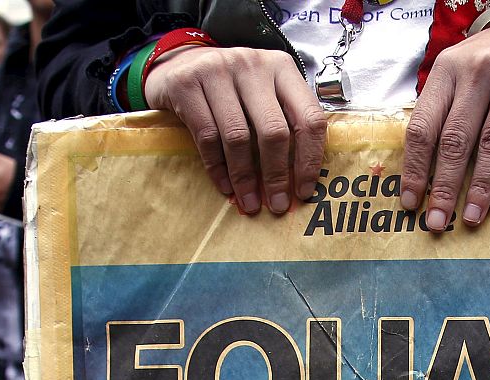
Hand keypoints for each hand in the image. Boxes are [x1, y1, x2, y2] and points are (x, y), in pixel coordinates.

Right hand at [144, 46, 326, 214]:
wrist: (179, 64)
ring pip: (238, 136)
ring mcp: (218, 70)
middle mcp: (252, 65)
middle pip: (273, 130)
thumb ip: (283, 120)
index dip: (309, 159)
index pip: (308, 117)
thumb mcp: (262, 92)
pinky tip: (225, 186)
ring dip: (245, 178)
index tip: (304, 191)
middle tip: (277, 205)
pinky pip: (207, 136)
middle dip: (276, 175)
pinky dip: (217, 168)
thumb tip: (298, 180)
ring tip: (249, 202)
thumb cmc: (231, 88)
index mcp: (281, 68)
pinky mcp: (187, 84)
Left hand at [402, 21, 489, 229]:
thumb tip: (421, 170)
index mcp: (447, 70)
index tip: (411, 201)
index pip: (424, 126)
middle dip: (445, 186)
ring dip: (480, 187)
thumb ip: (441, 111)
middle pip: (456, 139)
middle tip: (438, 221)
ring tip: (471, 217)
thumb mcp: (458, 74)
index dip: (415, 168)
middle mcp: (479, 70)